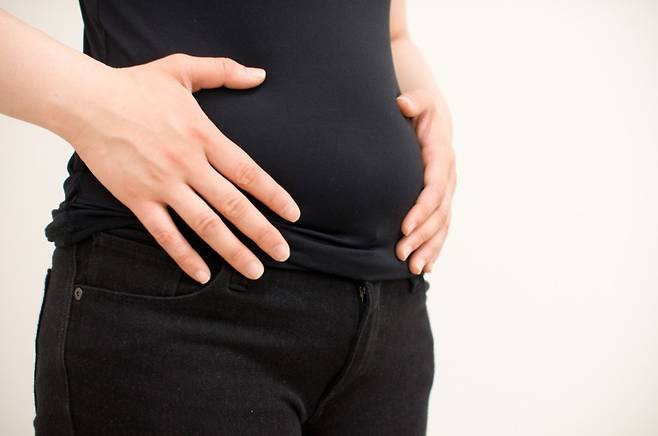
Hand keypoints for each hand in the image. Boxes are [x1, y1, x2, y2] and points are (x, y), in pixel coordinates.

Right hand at [66, 53, 300, 281]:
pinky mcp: (137, 199)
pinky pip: (165, 235)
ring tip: (255, 271)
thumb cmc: (134, 86)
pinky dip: (185, 256)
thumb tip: (259, 74)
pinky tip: (203, 275)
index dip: (274, 196)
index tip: (293, 215)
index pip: (249, 172)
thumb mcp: (182, 69)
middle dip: (262, 232)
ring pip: (205, 225)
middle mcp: (188, 164)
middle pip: (234, 205)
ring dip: (232, 251)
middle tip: (283, 254)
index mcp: (203, 136)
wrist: (85, 101)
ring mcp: (162, 185)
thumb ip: (223, 71)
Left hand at [394, 87, 456, 274]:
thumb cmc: (422, 113)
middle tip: (401, 253)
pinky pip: (441, 230)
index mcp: (441, 158)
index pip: (433, 188)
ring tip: (413, 268)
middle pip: (437, 214)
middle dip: (420, 236)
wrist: (435, 123)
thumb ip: (414, 101)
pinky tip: (424, 267)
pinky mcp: (442, 203)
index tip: (404, 226)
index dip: (421, 209)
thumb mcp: (421, 102)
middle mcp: (447, 179)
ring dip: (428, 248)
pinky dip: (434, 249)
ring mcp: (446, 193)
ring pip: (441, 226)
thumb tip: (402, 103)